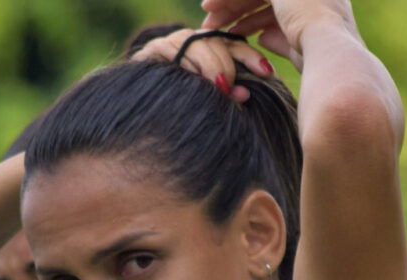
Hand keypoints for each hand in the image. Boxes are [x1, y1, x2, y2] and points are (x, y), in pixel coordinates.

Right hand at [131, 28, 273, 101]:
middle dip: (229, 65)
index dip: (252, 58)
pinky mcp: (155, 49)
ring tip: (219, 86)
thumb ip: (228, 94)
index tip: (267, 73)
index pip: (236, 46)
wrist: (139, 111)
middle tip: (231, 88)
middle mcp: (194, 41)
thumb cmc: (181, 108)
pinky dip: (187, 64)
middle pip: (219, 42)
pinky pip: (175, 51)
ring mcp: (174, 42)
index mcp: (211, 50)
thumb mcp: (211, 99)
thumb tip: (245, 95)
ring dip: (211, 66)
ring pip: (199, 44)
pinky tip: (194, 79)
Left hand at [200, 0, 360, 71]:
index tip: (233, 29)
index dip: (252, 14)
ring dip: (228, 4)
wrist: (331, 54)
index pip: (277, 3)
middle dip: (236, 8)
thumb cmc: (320, 63)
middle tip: (213, 24)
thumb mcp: (296, 48)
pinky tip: (211, 10)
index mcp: (322, 0)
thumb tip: (262, 37)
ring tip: (209, 23)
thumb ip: (280, 38)